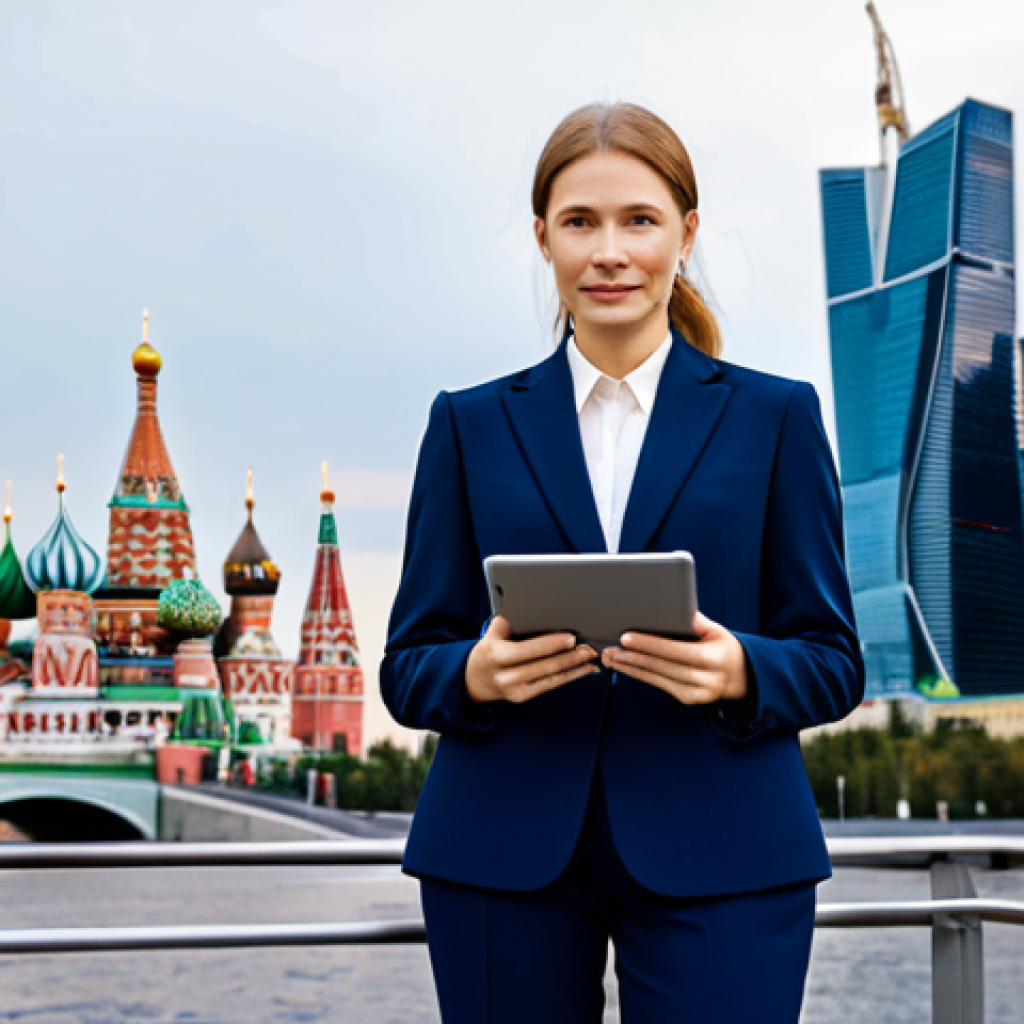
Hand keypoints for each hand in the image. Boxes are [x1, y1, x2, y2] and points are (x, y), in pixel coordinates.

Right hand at [465, 615, 599, 703]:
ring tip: (590, 657)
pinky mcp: (522, 697)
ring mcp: (514, 689)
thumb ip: (507, 622)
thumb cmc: (488, 652)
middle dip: (570, 656)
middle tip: (588, 647)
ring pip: (550, 677)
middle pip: (544, 665)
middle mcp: (505, 675)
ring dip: (574, 667)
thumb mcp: (491, 634)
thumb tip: (529, 607)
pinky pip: (550, 685)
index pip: (529, 649)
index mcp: (497, 655)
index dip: (552, 644)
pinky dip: (569, 677)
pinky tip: (583, 670)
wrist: (474, 681)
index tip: (571, 638)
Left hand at [601, 611, 747, 705]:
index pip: (675, 651)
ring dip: (630, 667)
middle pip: (662, 666)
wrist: (740, 676)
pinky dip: (640, 674)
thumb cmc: (723, 647)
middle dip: (633, 657)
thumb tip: (676, 605)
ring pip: (657, 678)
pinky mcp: (687, 699)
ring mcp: (696, 693)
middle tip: (609, 648)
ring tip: (609, 657)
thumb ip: (696, 620)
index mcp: (713, 658)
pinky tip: (624, 665)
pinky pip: (659, 684)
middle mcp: (705, 679)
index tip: (626, 637)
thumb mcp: (717, 630)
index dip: (650, 644)